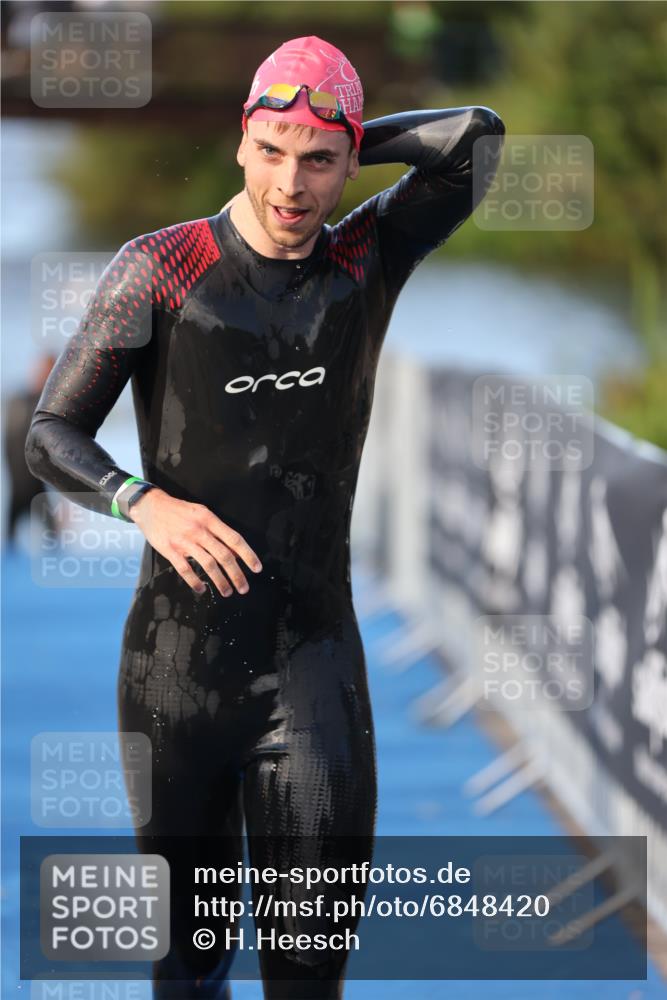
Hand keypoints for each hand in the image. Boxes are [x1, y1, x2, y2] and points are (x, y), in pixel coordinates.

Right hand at [129, 488, 261, 596]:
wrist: (150, 506)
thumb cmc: (179, 511)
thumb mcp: (202, 513)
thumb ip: (218, 531)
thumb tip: (235, 551)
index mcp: (209, 519)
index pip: (234, 539)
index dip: (248, 555)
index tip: (256, 569)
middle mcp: (199, 530)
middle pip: (224, 555)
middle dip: (237, 574)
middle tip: (244, 588)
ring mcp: (184, 541)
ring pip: (208, 565)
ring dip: (220, 581)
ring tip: (227, 592)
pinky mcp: (170, 550)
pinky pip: (185, 570)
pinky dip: (195, 582)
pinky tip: (202, 589)